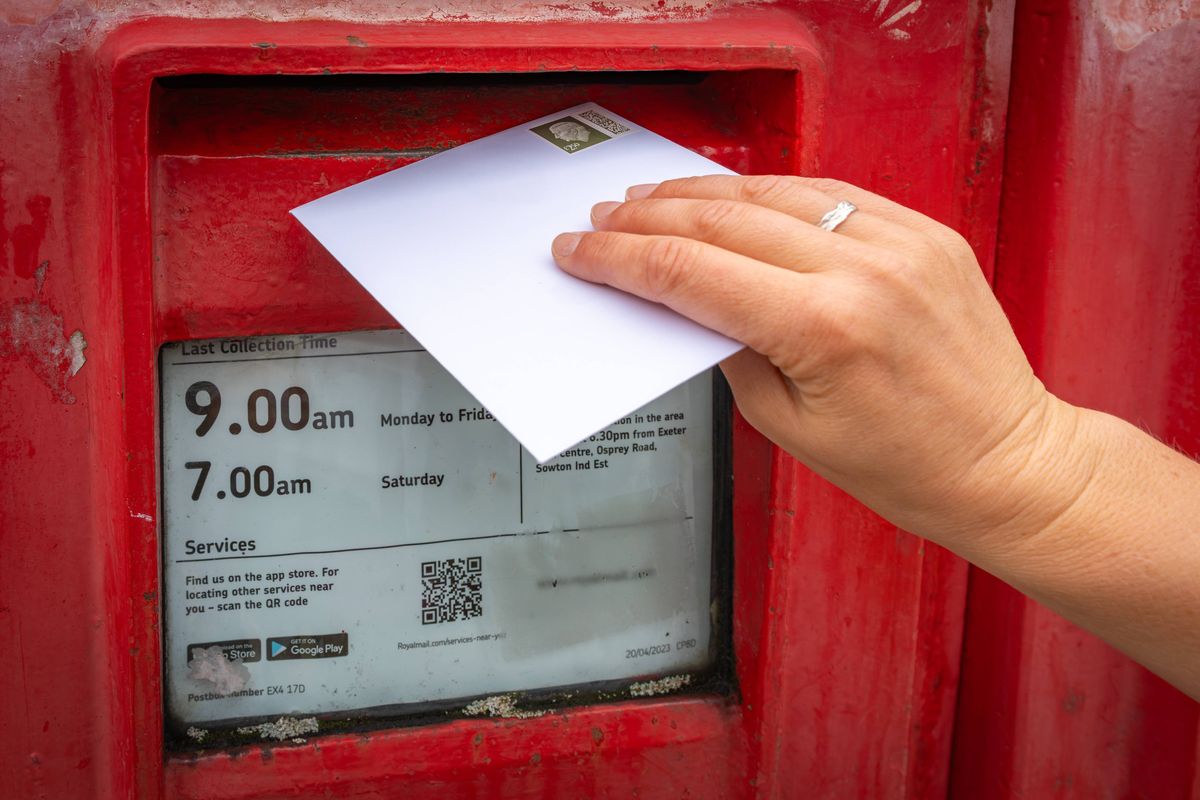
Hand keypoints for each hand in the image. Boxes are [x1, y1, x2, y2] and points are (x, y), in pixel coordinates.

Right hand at [552, 175, 1086, 554]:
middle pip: (722, 220)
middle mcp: (863, 270)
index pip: (690, 273)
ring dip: (703, 192)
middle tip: (604, 218)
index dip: (620, 258)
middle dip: (649, 217)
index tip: (582, 249)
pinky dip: (772, 190)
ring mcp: (901, 241)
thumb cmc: (910, 466)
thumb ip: (731, 355)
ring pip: (774, 191)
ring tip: (654, 197)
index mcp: (823, 329)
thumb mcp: (788, 429)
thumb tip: (687, 305)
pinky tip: (735, 194)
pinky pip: (831, 193)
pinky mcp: (925, 232)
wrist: (1006, 461)